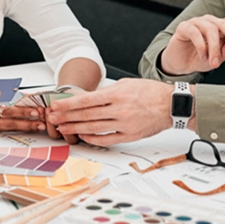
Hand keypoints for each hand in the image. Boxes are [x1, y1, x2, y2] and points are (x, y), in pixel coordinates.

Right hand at [0, 85, 44, 131]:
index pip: (7, 112)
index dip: (22, 112)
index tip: (34, 111)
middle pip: (11, 124)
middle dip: (28, 124)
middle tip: (42, 124)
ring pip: (9, 128)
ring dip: (24, 127)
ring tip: (37, 126)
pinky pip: (4, 129)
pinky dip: (16, 127)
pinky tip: (24, 126)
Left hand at [46, 79, 173, 145]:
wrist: (171, 104)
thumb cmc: (149, 91)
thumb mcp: (125, 84)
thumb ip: (105, 92)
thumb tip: (86, 98)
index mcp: (117, 94)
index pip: (86, 100)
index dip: (68, 104)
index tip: (56, 106)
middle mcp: (120, 109)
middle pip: (86, 115)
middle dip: (67, 117)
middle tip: (53, 118)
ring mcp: (124, 124)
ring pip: (94, 128)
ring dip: (75, 129)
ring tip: (63, 128)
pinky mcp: (130, 136)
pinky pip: (106, 139)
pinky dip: (92, 138)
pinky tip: (82, 136)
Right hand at [160, 13, 224, 74]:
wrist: (181, 65)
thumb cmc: (200, 58)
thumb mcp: (220, 55)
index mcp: (219, 27)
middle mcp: (208, 22)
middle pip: (223, 22)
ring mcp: (196, 23)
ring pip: (210, 29)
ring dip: (214, 47)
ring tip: (214, 62)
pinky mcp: (184, 27)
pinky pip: (195, 32)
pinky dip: (201, 46)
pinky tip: (202, 55)